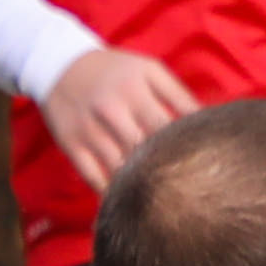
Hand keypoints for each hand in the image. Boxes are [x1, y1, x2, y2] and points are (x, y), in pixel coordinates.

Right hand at [40, 46, 196, 190]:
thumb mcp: (148, 69)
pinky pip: (93, 177)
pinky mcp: (71, 145)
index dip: (183, 148)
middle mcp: (111, 110)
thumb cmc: (114, 70)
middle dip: (164, 170)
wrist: (58, 65)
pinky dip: (111, 193)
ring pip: (119, 168)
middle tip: (183, 190)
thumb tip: (207, 122)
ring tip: (160, 199)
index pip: (167, 127)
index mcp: (135, 89)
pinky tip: (128, 200)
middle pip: (144, 150)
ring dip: (140, 185)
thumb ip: (178, 94)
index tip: (199, 165)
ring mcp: (89, 130)